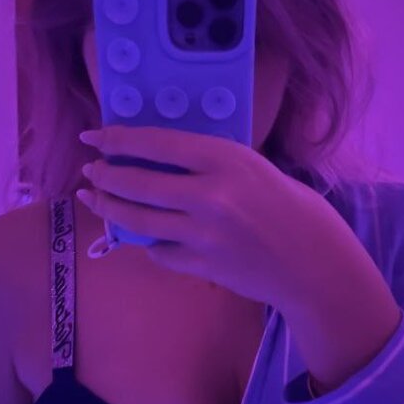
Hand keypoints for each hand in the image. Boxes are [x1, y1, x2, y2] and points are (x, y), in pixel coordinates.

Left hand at [77, 125, 357, 310]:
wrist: (312, 261)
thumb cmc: (286, 205)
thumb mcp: (250, 167)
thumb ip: (206, 163)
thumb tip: (154, 156)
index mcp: (225, 159)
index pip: (156, 143)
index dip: (117, 139)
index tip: (93, 136)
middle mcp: (210, 195)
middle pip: (137, 183)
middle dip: (105, 176)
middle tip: (90, 171)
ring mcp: (203, 234)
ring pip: (138, 220)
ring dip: (109, 208)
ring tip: (94, 199)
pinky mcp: (201, 266)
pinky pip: (159, 251)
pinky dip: (149, 242)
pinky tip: (144, 234)